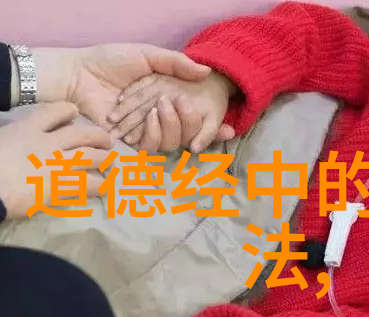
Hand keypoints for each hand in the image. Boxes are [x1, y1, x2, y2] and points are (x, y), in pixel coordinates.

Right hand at [0, 102, 111, 218]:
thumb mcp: (1, 139)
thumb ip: (16, 135)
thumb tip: (19, 137)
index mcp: (27, 128)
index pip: (56, 111)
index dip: (69, 111)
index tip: (75, 114)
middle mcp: (48, 143)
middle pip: (83, 134)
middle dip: (99, 136)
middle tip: (107, 141)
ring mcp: (58, 165)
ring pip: (92, 157)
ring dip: (105, 159)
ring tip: (111, 162)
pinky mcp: (62, 187)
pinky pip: (90, 184)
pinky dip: (102, 186)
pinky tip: (107, 188)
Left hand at [33, 45, 211, 128]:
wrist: (80, 74)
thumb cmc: (110, 61)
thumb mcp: (148, 55)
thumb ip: (177, 63)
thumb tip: (207, 72)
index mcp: (166, 97)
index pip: (194, 115)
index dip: (212, 123)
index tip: (227, 127)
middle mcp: (159, 117)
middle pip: (187, 133)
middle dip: (195, 124)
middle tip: (186, 104)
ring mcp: (146, 129)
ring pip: (172, 142)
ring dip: (173, 126)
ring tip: (164, 106)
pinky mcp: (130, 140)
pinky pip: (150, 147)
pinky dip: (155, 134)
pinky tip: (152, 117)